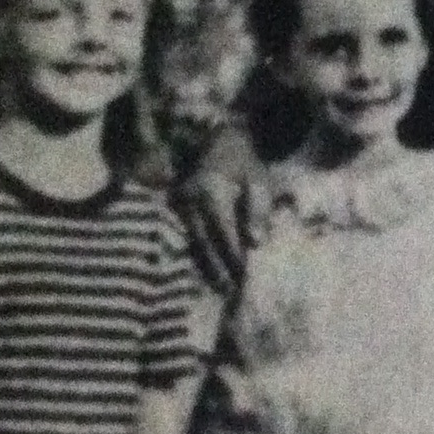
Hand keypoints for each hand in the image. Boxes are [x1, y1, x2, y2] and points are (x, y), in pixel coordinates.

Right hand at [180, 124, 271, 288]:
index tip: (245, 276)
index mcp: (211, 192)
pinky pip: (186, 236)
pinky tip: (206, 270)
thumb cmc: (243, 164)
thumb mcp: (258, 180)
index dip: (234, 256)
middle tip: (230, 292)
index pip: (224, 232)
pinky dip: (197, 253)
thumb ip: (258, 209)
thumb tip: (256, 242)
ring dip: (205, 265)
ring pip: (192, 241)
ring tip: (219, 287)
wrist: (217, 141)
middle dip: (217, 268)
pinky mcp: (175, 208)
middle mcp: (190, 200)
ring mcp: (179, 205)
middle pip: (203, 242)